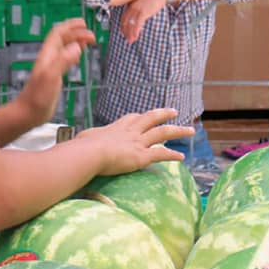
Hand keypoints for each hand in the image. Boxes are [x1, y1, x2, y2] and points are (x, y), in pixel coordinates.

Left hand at [18, 18, 94, 125]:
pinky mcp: (54, 77)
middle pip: (62, 39)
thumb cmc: (38, 97)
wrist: (28, 113)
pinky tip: (78, 58)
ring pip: (64, 48)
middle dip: (76, 33)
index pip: (58, 33)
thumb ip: (63, 61)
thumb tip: (77, 46)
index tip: (84, 23)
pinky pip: (65, 60)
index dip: (70, 26)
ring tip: (88, 41)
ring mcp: (51, 67)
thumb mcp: (52, 77)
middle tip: (92, 35)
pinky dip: (73, 54)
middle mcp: (49, 59)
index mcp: (48, 55)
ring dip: (76, 42)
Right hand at [76, 108, 193, 173]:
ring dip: (178, 131)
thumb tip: (78, 143)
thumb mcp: (84, 139)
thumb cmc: (82, 148)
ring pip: (163, 133)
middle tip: (174, 111)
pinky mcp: (142, 156)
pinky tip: (181, 157)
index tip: (146, 115)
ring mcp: (138, 143)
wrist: (90, 153)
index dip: (140, 117)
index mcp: (116, 127)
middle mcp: (130, 132)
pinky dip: (172, 155)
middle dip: (164, 114)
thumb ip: (86, 140)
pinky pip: (161, 154)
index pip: (132, 118)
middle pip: (151, 118)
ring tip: (190, 130)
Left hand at [122, 0, 166, 43]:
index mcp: (132, 5)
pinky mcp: (143, 12)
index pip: (124, 17)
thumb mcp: (144, 3)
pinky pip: (137, 24)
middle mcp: (132, 7)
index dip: (123, 26)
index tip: (124, 33)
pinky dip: (135, 31)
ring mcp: (137, 10)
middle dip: (126, 32)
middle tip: (127, 39)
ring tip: (131, 41)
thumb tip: (139, 17)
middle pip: (126, 22)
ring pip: (130, 24)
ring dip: (130, 34)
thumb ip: (139, 9)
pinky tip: (135, 37)